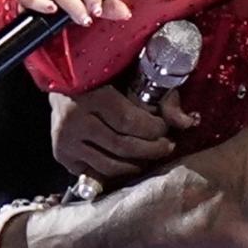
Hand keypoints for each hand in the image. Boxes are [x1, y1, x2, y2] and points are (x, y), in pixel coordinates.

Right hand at [50, 86, 196, 181]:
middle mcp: (72, 121)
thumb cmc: (103, 75)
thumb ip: (161, 97)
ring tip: (150, 156)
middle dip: (150, 149)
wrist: (62, 80)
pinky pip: (96, 172)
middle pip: (121, 146)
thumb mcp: (131, 75)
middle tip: (166, 146)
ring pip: (110, 165)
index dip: (152, 129)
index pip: (128, 121)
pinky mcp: (61, 155)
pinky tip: (130, 163)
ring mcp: (65, 141)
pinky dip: (117, 171)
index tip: (165, 128)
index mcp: (89, 96)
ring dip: (137, 164)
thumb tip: (186, 122)